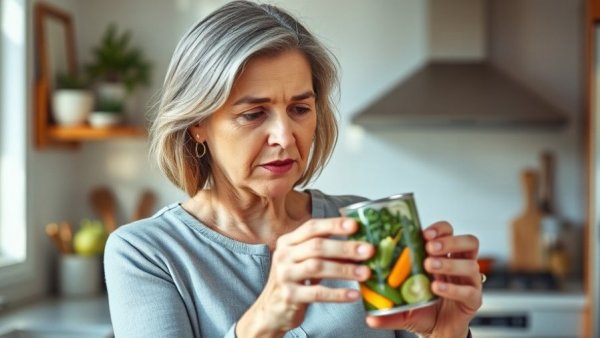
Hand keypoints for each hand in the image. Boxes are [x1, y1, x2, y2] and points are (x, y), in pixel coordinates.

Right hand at [236, 218, 373, 337]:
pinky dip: (338, 293)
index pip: (312, 227)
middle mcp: (283, 255)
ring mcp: (284, 275)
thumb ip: (325, 250)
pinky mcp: (289, 295)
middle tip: (368, 250)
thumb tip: (360, 244)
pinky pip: (317, 293)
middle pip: (316, 246)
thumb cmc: (294, 280)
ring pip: (317, 267)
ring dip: (345, 270)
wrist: (272, 309)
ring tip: (366, 273)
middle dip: (345, 247)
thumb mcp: (303, 260)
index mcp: (288, 241)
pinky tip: (354, 294)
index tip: (355, 225)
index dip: (334, 224)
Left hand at [365, 221, 481, 337]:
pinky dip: (452, 289)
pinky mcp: (473, 300)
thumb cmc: (422, 309)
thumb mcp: (401, 304)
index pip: (449, 232)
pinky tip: (436, 288)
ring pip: (471, 264)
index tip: (423, 233)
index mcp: (444, 256)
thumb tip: (368, 317)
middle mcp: (459, 265)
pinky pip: (469, 291)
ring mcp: (469, 282)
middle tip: (429, 248)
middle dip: (449, 241)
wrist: (436, 332)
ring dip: (449, 263)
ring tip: (429, 266)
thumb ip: (387, 307)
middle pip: (469, 242)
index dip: (440, 230)